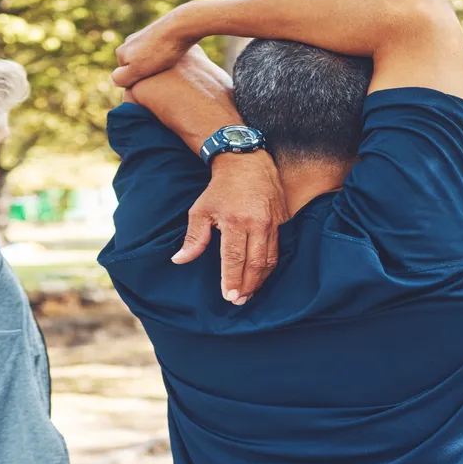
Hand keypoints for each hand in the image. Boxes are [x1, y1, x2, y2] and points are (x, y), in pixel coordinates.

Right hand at [111, 10, 195, 87]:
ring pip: (149, 59)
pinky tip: (176, 56)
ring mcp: (144, 36)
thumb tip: (113, 82)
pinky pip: (159, 51)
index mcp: (121, 51)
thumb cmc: (161, 51)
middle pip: (137, 67)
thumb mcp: (138, 69)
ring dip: (158, 65)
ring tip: (170, 65)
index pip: (125, 78)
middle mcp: (129, 42)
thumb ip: (122, 77)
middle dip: (147, 73)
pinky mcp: (159, 32)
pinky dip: (166, 56)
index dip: (139, 82)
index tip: (154, 79)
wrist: (182, 26)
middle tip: (162, 74)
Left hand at [173, 152, 287, 304]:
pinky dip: (270, 266)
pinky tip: (261, 277)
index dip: (232, 280)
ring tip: (249, 294)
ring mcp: (273, 222)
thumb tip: (180, 260)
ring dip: (260, 280)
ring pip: (270, 259)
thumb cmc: (220, 189)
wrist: (247, 162)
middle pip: (255, 263)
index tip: (228, 296)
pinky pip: (279, 249)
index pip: (234, 258)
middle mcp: (257, 223)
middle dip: (247, 286)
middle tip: (239, 301)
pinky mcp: (283, 221)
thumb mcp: (201, 210)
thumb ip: (193, 238)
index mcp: (236, 221)